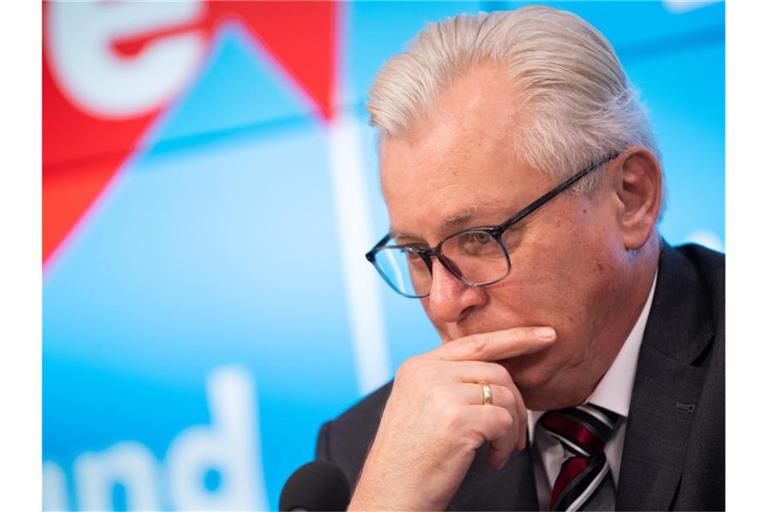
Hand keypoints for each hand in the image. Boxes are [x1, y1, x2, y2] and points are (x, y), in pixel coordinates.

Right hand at [347, 326, 556, 510]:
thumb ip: (446, 381)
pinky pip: (504, 421)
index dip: (514, 337)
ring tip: (499, 448)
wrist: (391, 492)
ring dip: (512, 427)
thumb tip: (492, 375)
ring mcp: (442, 393)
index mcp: (418, 366)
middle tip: (514, 430)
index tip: (543, 336)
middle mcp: (428, 373)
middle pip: (495, 370)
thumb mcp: (417, 405)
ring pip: (504, 395)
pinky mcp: (458, 419)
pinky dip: (505, 444)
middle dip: (516, 401)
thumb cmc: (407, 460)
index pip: (474, 342)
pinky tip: (492, 459)